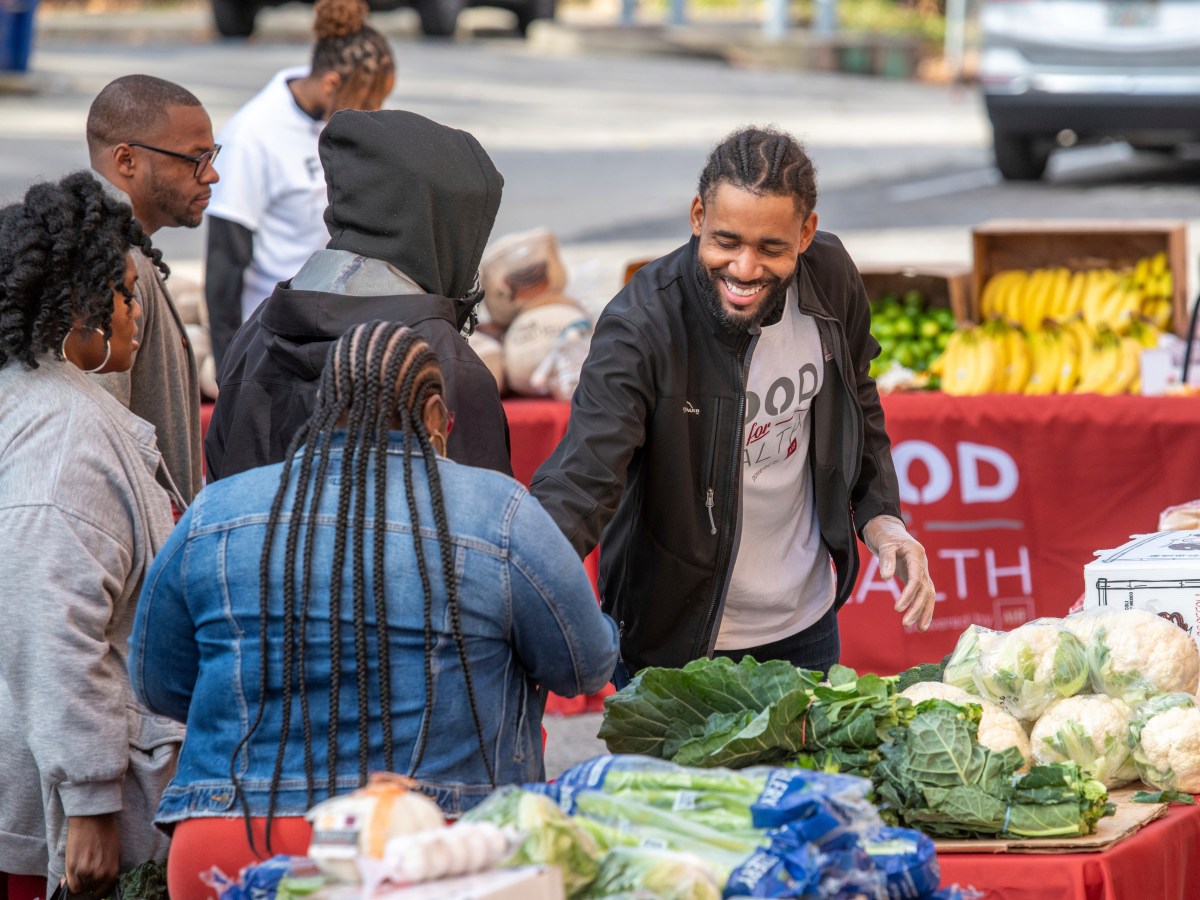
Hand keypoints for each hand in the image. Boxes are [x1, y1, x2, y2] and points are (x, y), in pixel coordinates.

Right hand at [65, 813, 119, 898]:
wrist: (93, 820)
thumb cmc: (105, 833)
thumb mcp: (113, 853)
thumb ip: (106, 869)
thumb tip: (98, 881)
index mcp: (112, 872)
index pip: (102, 892)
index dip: (96, 889)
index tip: (92, 887)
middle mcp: (100, 875)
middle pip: (90, 889)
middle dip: (87, 883)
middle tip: (85, 872)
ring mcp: (86, 873)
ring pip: (80, 887)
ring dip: (79, 881)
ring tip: (80, 867)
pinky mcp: (73, 868)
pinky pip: (71, 886)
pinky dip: (70, 883)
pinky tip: (73, 872)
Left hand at [862, 514, 935, 631]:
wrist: (887, 527)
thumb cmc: (885, 534)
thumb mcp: (883, 543)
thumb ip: (886, 559)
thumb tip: (886, 577)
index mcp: (916, 555)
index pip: (916, 580)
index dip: (908, 596)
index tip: (898, 609)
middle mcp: (922, 564)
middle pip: (925, 590)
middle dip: (917, 608)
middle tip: (906, 624)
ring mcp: (921, 570)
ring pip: (927, 594)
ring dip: (923, 612)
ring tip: (918, 629)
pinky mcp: (916, 576)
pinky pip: (923, 594)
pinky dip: (923, 608)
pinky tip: (921, 623)